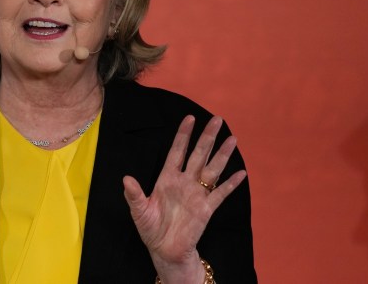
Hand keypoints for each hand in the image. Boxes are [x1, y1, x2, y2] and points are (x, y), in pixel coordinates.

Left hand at [122, 115, 246, 282]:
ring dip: (222, 155)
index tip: (189, 118)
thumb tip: (126, 179)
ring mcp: (196, 194)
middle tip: (217, 119)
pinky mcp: (206, 209)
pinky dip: (231, 184)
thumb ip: (134, 195)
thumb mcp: (139, 210)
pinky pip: (220, 194)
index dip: (183, 135)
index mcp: (167, 178)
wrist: (164, 250)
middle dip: (207, 137)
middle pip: (198, 155)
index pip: (177, 151)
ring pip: (212, 170)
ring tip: (232, 139)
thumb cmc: (150, 228)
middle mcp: (184, 182)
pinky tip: (241, 173)